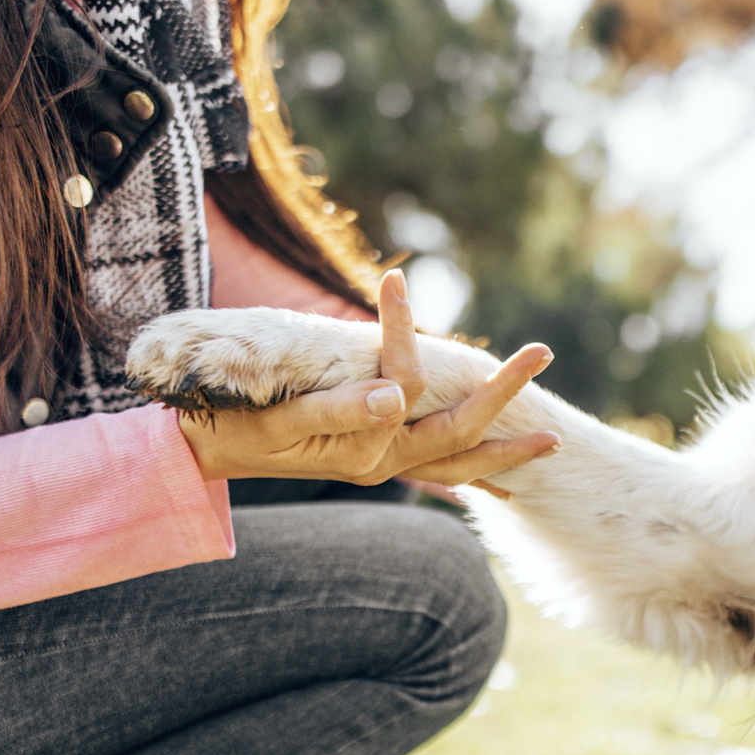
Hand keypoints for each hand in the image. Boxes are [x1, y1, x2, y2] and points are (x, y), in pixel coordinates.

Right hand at [175, 271, 559, 485]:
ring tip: (553, 438)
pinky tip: (499, 471)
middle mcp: (382, 463)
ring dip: (505, 448)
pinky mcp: (377, 463)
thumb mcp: (279, 418)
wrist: (202, 456)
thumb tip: (398, 394)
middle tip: (543, 351)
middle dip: (504, 394)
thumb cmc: (232, 428)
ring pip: (458, 462)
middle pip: (459, 430)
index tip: (394, 280)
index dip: (402, 331)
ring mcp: (383, 467)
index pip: (403, 381)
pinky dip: (474, 469)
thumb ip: (338, 410)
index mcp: (362, 448)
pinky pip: (439, 474)